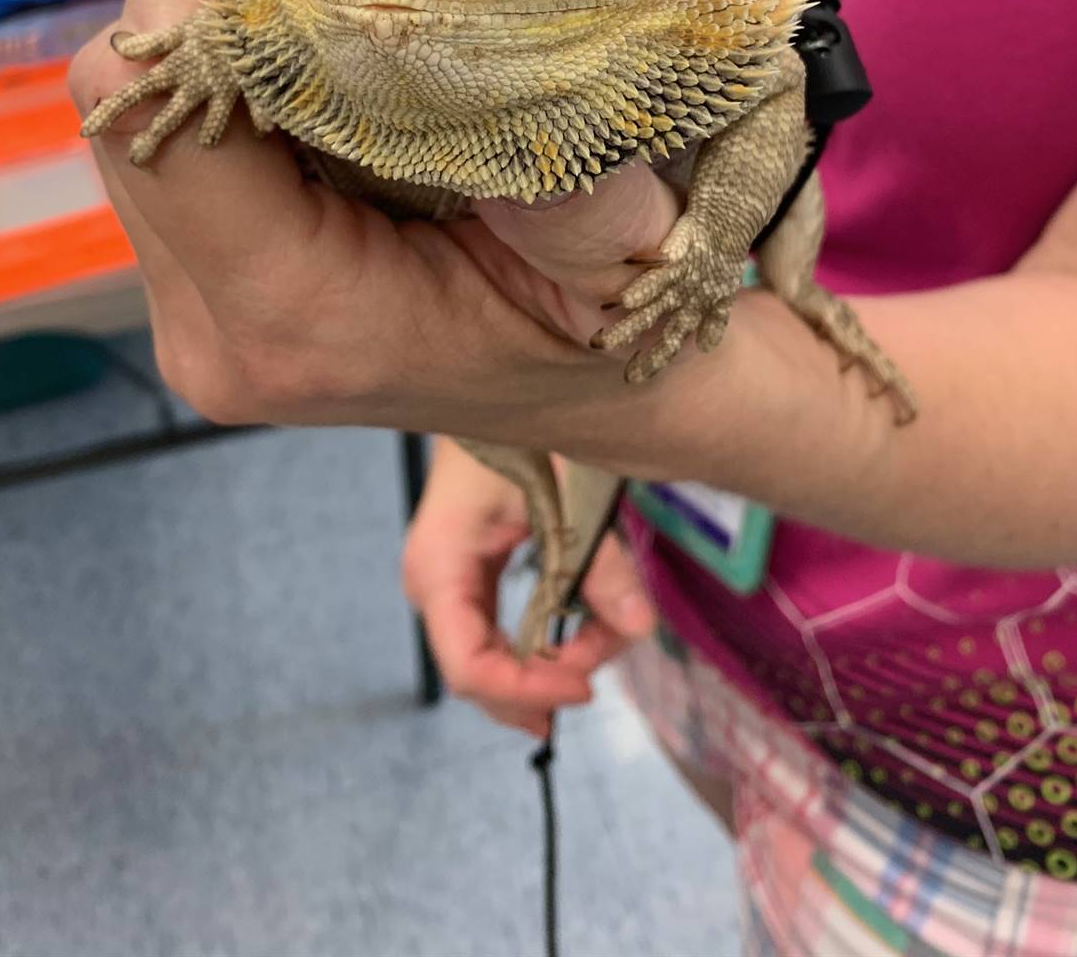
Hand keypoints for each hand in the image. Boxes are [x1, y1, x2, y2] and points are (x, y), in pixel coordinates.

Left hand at [69, 0, 693, 457]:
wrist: (601, 394)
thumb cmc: (612, 333)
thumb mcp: (625, 251)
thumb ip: (561, 170)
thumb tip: (477, 25)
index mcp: (299, 320)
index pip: (169, 126)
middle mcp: (216, 324)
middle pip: (131, 106)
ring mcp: (196, 306)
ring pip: (141, 112)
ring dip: (213, 16)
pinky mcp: (201, 276)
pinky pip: (173, 134)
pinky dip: (226, 60)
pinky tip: (307, 20)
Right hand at [403, 440, 655, 739]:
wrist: (498, 387)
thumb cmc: (523, 426)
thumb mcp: (568, 489)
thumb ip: (601, 563)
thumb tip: (642, 628)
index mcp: (441, 564)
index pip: (469, 665)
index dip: (527, 689)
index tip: (587, 686)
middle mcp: (434, 584)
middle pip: (481, 674)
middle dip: (549, 678)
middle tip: (611, 650)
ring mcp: (448, 584)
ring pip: (495, 660)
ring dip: (557, 661)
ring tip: (613, 630)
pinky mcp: (470, 579)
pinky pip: (502, 634)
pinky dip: (549, 643)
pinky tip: (586, 638)